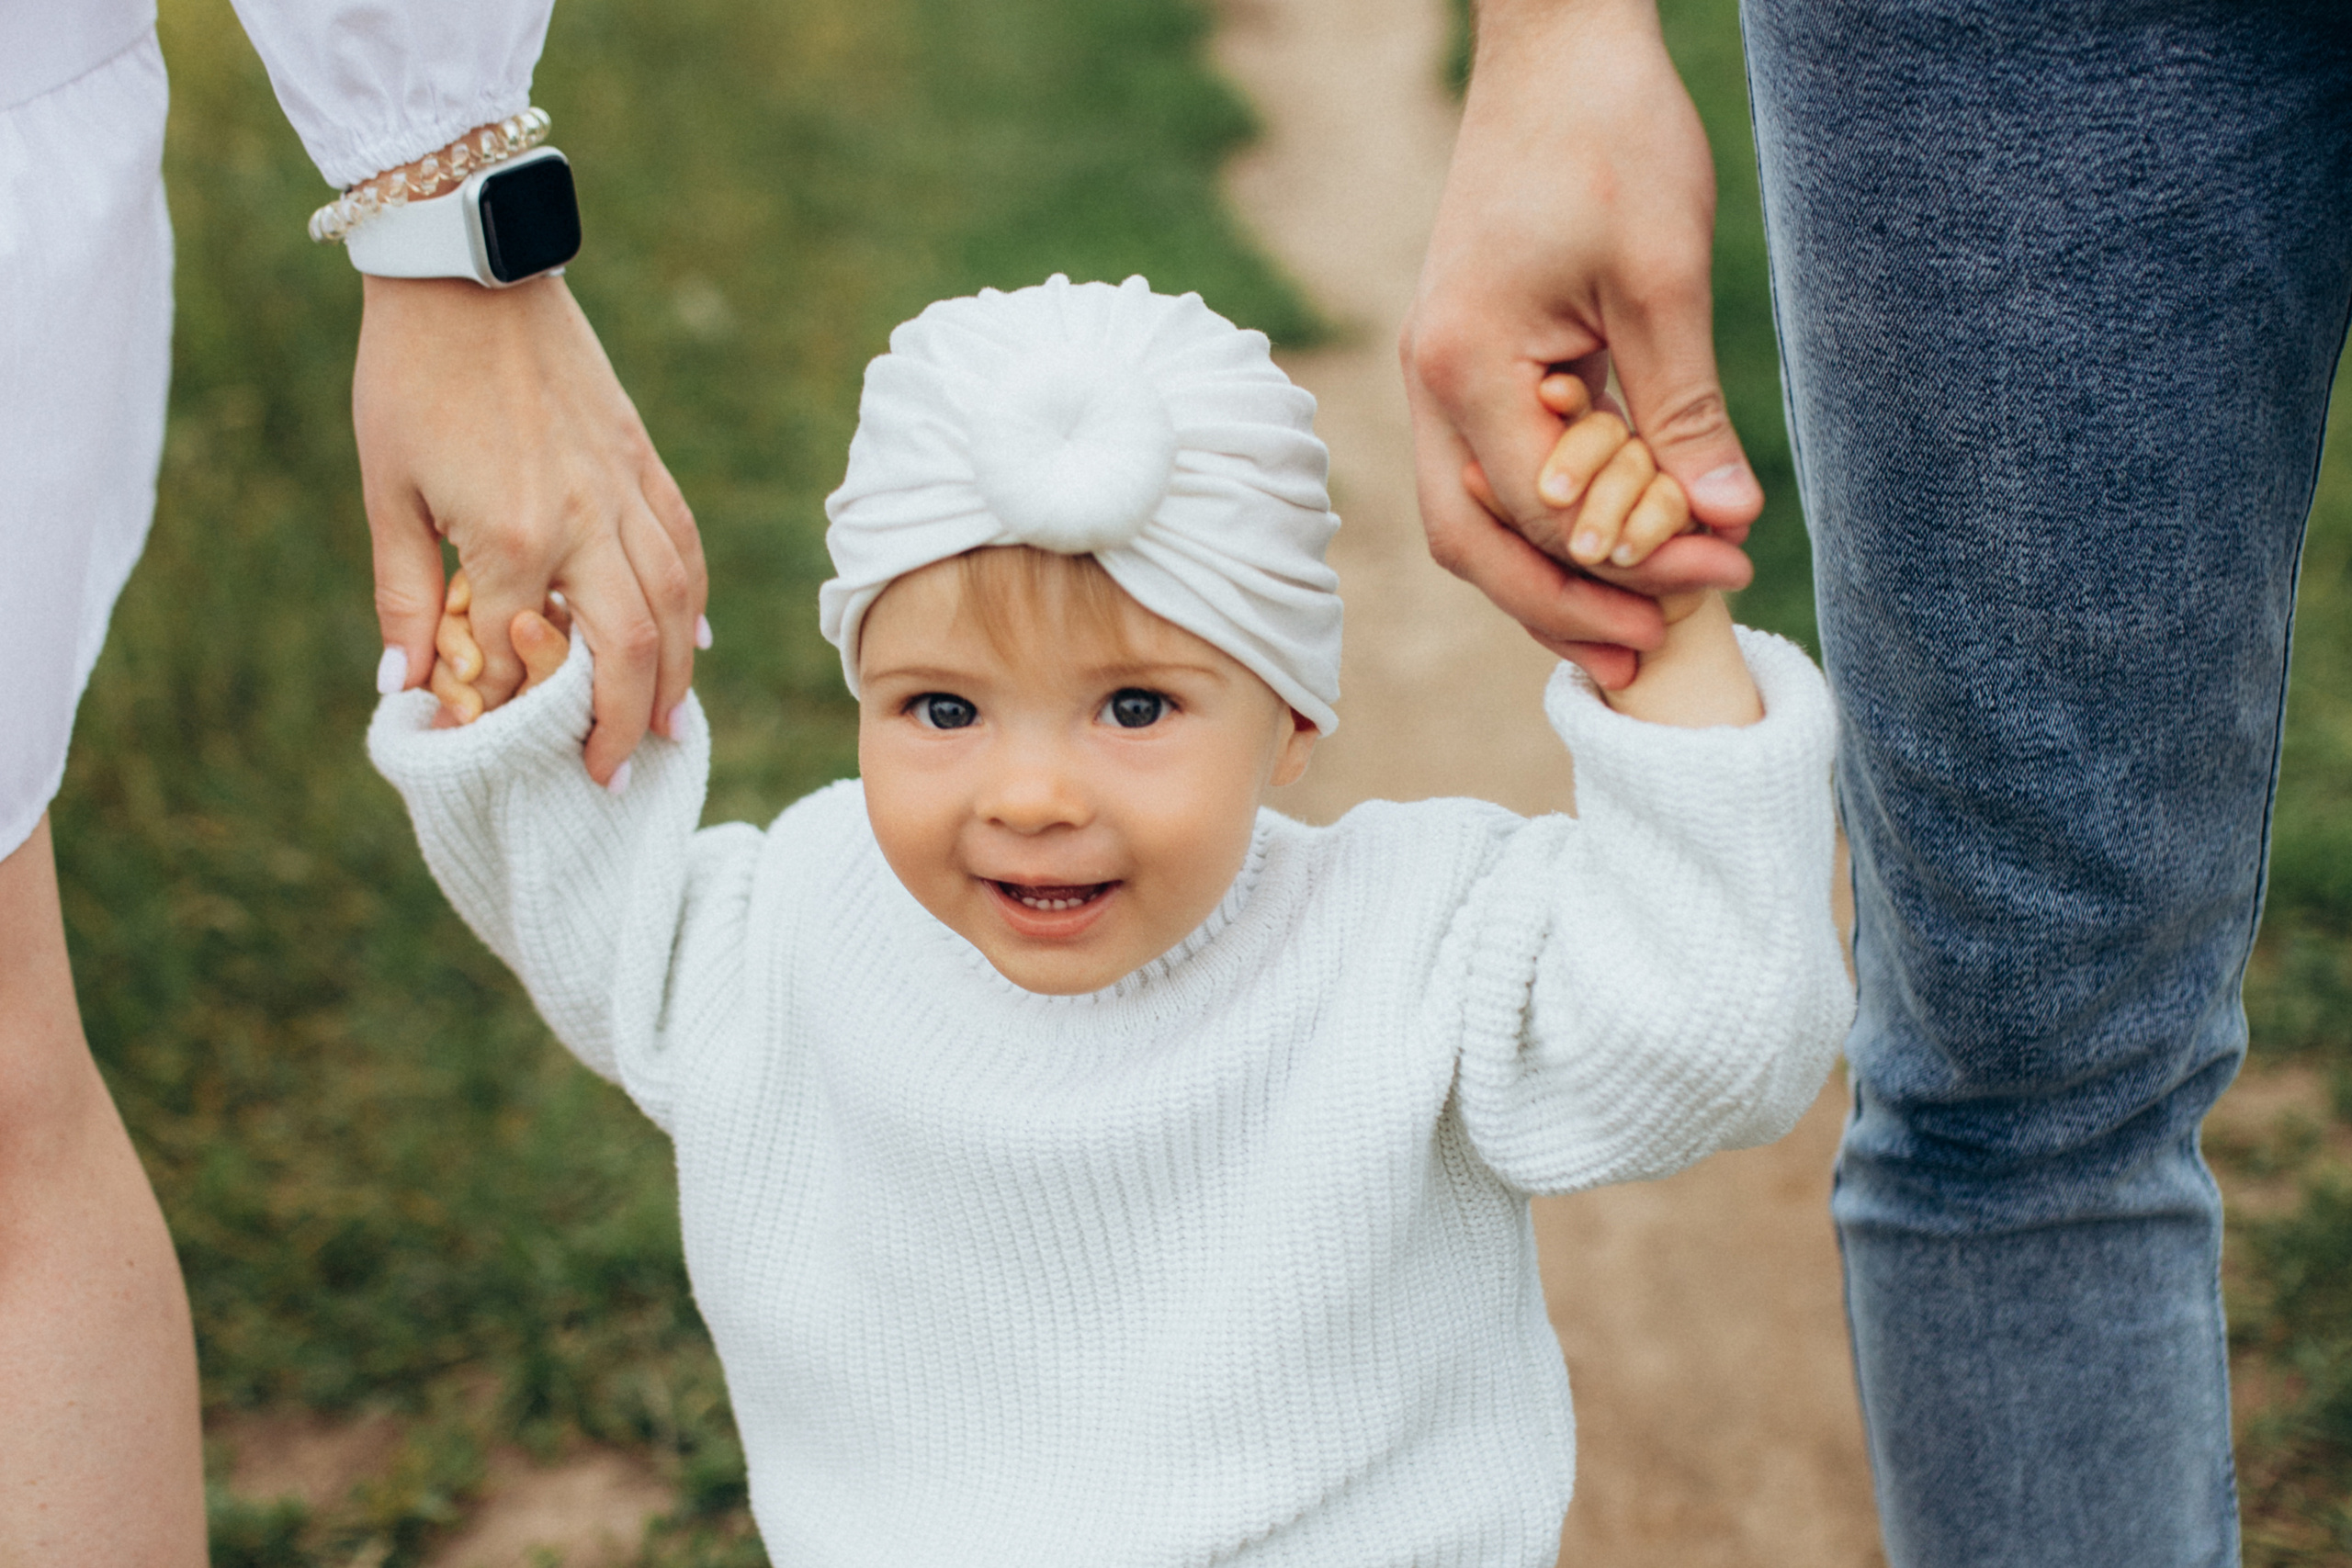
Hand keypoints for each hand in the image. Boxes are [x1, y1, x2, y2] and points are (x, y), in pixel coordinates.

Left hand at [356, 273, 706, 783]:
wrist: (469, 266)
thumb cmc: (410, 375)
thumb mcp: (387, 489)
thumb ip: (404, 591)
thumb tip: (405, 683)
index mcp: (511, 536)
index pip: (520, 657)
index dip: (507, 709)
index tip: (494, 745)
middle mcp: (585, 522)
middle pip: (629, 653)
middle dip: (624, 725)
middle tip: (612, 775)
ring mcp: (625, 490)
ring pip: (675, 607)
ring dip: (675, 680)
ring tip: (668, 731)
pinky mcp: (644, 461)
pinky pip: (685, 550)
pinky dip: (691, 606)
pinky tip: (691, 644)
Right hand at [1400, 0, 1757, 688]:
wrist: (1557, 48)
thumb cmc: (1608, 137)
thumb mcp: (1665, 274)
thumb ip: (1683, 407)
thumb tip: (1723, 520)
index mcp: (1465, 364)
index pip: (1538, 510)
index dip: (1630, 562)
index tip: (1723, 571)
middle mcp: (1433, 381)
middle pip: (1474, 542)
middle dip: (1560, 609)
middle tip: (1645, 661)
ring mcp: (1445, 374)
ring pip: (1475, 518)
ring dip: (1549, 578)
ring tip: (1629, 630)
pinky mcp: (1473, 361)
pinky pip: (1495, 472)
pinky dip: (1548, 523)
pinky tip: (1609, 549)